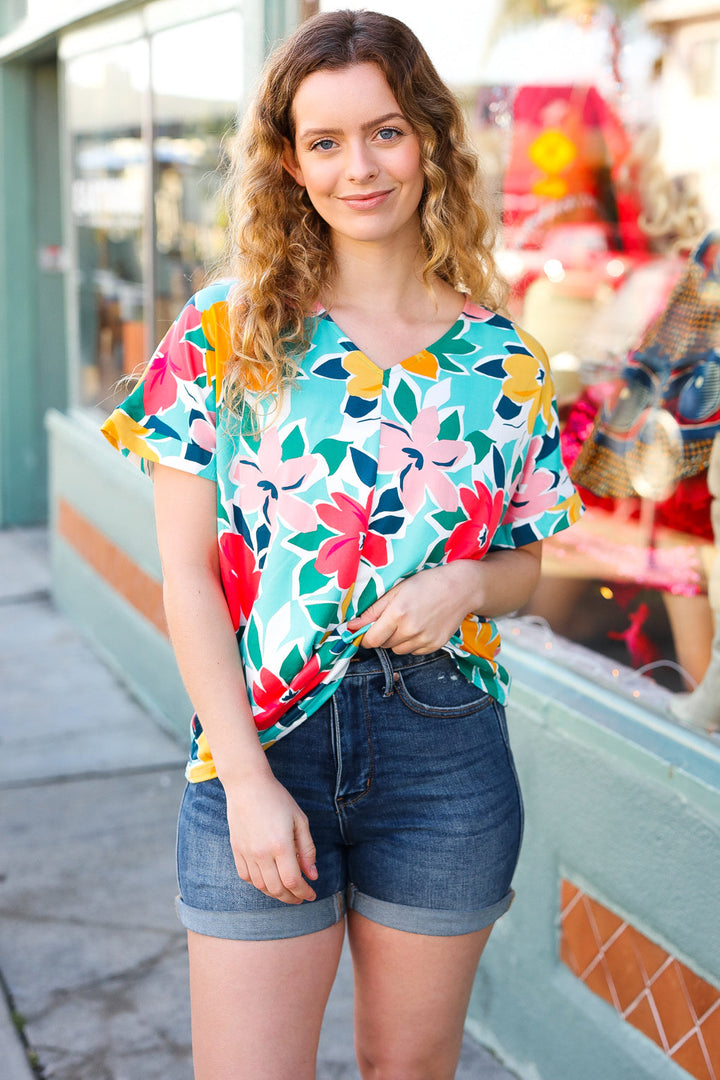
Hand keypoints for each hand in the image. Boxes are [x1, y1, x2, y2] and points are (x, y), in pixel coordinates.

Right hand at [224, 772, 317, 904]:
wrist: (247, 785)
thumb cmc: (277, 799)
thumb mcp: (300, 820)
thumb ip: (307, 850)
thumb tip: (312, 875)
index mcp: (280, 845)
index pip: (293, 881)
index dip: (304, 892)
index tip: (312, 894)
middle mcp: (261, 853)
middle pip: (277, 889)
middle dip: (292, 898)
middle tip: (301, 897)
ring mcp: (246, 853)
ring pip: (261, 886)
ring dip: (276, 893)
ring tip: (287, 891)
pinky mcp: (236, 850)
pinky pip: (246, 877)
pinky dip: (258, 884)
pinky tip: (268, 880)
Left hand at [346, 563, 479, 653]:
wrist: (461, 588)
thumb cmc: (426, 583)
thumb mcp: (396, 590)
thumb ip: (372, 611)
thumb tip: (350, 626)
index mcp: (397, 614)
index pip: (371, 639)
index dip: (364, 637)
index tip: (364, 630)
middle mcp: (410, 630)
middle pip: (383, 645)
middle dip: (382, 634)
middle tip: (392, 618)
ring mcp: (424, 640)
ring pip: (398, 650)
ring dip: (397, 640)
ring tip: (407, 621)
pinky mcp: (435, 645)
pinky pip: (414, 652)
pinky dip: (412, 643)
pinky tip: (420, 626)